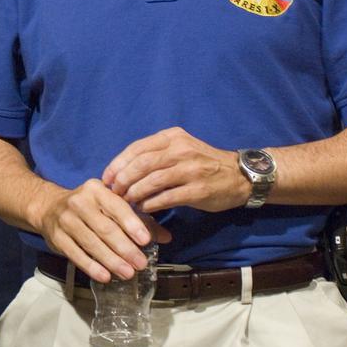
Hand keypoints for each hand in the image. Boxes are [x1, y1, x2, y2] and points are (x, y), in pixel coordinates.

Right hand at [35, 179, 170, 282]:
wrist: (49, 206)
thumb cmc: (90, 207)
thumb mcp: (112, 205)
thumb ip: (139, 220)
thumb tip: (166, 237)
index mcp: (96, 190)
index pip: (117, 207)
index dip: (132, 224)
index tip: (146, 241)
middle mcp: (79, 202)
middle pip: (105, 228)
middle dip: (124, 248)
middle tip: (141, 264)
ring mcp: (66, 220)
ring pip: (91, 242)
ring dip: (111, 260)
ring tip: (128, 273)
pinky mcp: (57, 237)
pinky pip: (75, 254)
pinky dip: (91, 266)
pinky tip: (105, 276)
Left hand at [101, 126, 249, 213]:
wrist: (240, 176)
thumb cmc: (203, 163)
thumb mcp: (181, 148)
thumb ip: (156, 154)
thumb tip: (122, 170)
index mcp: (173, 137)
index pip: (137, 148)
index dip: (118, 164)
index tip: (106, 178)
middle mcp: (181, 150)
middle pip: (141, 164)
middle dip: (122, 180)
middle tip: (113, 193)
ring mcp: (190, 169)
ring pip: (152, 181)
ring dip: (134, 193)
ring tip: (126, 202)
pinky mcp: (197, 190)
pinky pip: (166, 197)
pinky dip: (150, 204)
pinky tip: (143, 209)